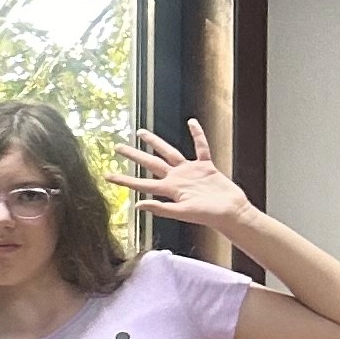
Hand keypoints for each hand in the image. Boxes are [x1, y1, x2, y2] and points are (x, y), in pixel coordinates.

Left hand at [122, 119, 250, 237]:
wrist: (231, 212)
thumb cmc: (208, 215)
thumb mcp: (182, 213)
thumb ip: (160, 208)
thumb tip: (137, 205)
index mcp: (169, 189)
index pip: (142, 183)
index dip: (124, 179)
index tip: (107, 175)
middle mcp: (177, 178)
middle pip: (151, 163)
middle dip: (134, 155)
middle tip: (118, 147)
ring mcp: (191, 171)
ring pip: (170, 152)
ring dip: (156, 143)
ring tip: (141, 133)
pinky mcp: (206, 166)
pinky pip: (201, 147)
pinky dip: (197, 135)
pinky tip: (191, 123)